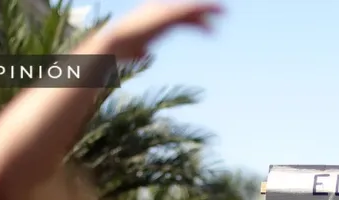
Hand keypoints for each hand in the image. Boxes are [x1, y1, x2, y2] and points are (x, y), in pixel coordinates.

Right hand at [100, 1, 222, 58]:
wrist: (114, 42)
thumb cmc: (120, 48)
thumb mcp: (135, 48)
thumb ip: (141, 50)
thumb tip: (145, 53)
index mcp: (155, 16)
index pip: (179, 15)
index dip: (194, 19)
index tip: (207, 26)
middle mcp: (159, 10)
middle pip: (187, 9)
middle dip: (204, 11)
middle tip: (223, 12)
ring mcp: (163, 11)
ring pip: (190, 8)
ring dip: (208, 9)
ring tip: (224, 12)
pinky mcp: (166, 17)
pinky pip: (188, 12)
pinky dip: (202, 13)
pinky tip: (213, 18)